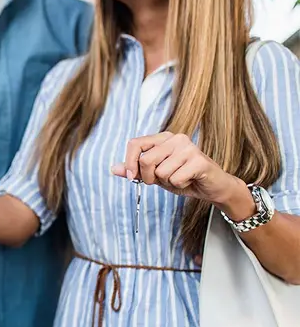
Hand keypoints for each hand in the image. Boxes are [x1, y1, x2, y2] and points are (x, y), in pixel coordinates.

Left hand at [111, 132, 248, 206]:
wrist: (213, 187)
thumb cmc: (183, 178)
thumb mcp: (155, 175)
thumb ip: (135, 170)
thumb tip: (114, 168)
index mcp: (163, 138)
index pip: (135, 143)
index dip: (130, 162)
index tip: (132, 178)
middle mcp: (176, 138)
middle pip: (146, 160)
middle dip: (150, 177)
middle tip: (163, 180)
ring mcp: (189, 147)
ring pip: (161, 172)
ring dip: (168, 182)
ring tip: (180, 178)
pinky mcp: (199, 160)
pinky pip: (175, 179)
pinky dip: (180, 185)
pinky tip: (190, 180)